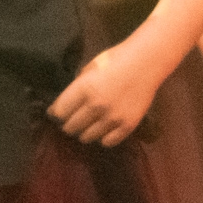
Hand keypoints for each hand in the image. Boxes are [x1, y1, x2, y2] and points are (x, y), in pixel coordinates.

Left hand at [50, 43, 173, 148]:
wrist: (147, 62)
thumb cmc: (116, 60)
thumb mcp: (90, 68)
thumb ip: (77, 87)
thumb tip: (65, 104)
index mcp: (84, 89)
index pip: (59, 113)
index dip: (56, 113)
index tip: (57, 113)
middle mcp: (97, 106)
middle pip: (71, 127)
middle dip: (69, 124)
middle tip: (72, 120)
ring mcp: (113, 117)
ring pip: (87, 137)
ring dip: (85, 132)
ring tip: (88, 125)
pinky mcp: (128, 125)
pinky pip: (108, 142)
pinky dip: (103, 137)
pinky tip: (104, 129)